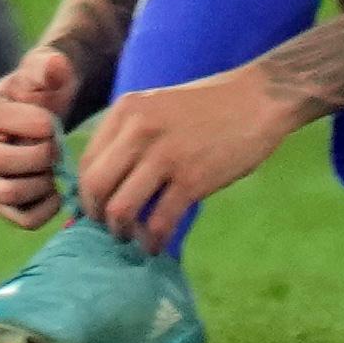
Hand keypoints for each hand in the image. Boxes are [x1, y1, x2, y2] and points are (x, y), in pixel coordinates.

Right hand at [0, 45, 77, 225]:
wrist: (54, 109)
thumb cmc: (49, 88)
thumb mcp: (51, 71)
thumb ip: (50, 66)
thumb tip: (53, 66)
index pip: (6, 131)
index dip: (40, 134)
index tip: (53, 121)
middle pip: (1, 168)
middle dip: (39, 159)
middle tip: (57, 147)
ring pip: (9, 196)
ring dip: (42, 183)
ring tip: (55, 165)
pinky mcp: (1, 201)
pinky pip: (23, 219)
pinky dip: (46, 207)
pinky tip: (57, 188)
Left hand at [74, 64, 312, 243]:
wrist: (258, 98)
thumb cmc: (207, 107)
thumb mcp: (156, 107)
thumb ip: (129, 137)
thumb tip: (104, 185)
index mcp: (125, 111)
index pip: (85, 163)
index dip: (85, 195)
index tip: (96, 211)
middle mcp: (138, 130)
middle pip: (95, 188)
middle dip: (97, 218)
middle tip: (111, 230)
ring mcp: (165, 155)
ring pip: (120, 209)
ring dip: (122, 233)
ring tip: (134, 239)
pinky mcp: (193, 179)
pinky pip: (159, 222)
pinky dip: (154, 241)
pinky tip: (158, 244)